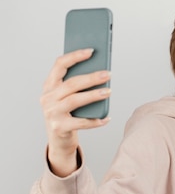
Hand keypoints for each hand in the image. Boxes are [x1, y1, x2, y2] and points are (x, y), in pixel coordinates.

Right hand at [40, 49, 110, 175]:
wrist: (58, 141)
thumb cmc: (67, 115)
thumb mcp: (66, 98)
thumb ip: (76, 86)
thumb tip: (99, 73)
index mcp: (48, 86)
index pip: (59, 65)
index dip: (75, 56)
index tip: (91, 51)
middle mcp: (47, 98)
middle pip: (72, 83)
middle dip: (91, 77)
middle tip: (108, 74)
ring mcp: (52, 113)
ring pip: (75, 100)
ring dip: (94, 95)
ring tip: (108, 92)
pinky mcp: (60, 128)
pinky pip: (81, 122)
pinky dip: (96, 120)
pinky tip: (107, 117)